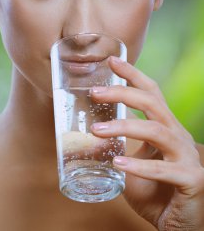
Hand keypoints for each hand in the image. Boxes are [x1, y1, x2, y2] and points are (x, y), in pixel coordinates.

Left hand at [90, 56, 203, 230]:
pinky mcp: (190, 179)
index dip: (133, 75)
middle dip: (123, 93)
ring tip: (96, 130)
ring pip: (157, 131)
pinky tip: (118, 164)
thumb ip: (114, 152)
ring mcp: (186, 156)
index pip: (151, 93)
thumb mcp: (131, 166)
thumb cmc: (156, 191)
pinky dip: (139, 166)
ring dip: (124, 127)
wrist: (181, 225)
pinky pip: (164, 169)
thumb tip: (84, 143)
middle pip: (152, 103)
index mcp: (165, 128)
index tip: (112, 61)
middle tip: (95, 92)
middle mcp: (178, 136)